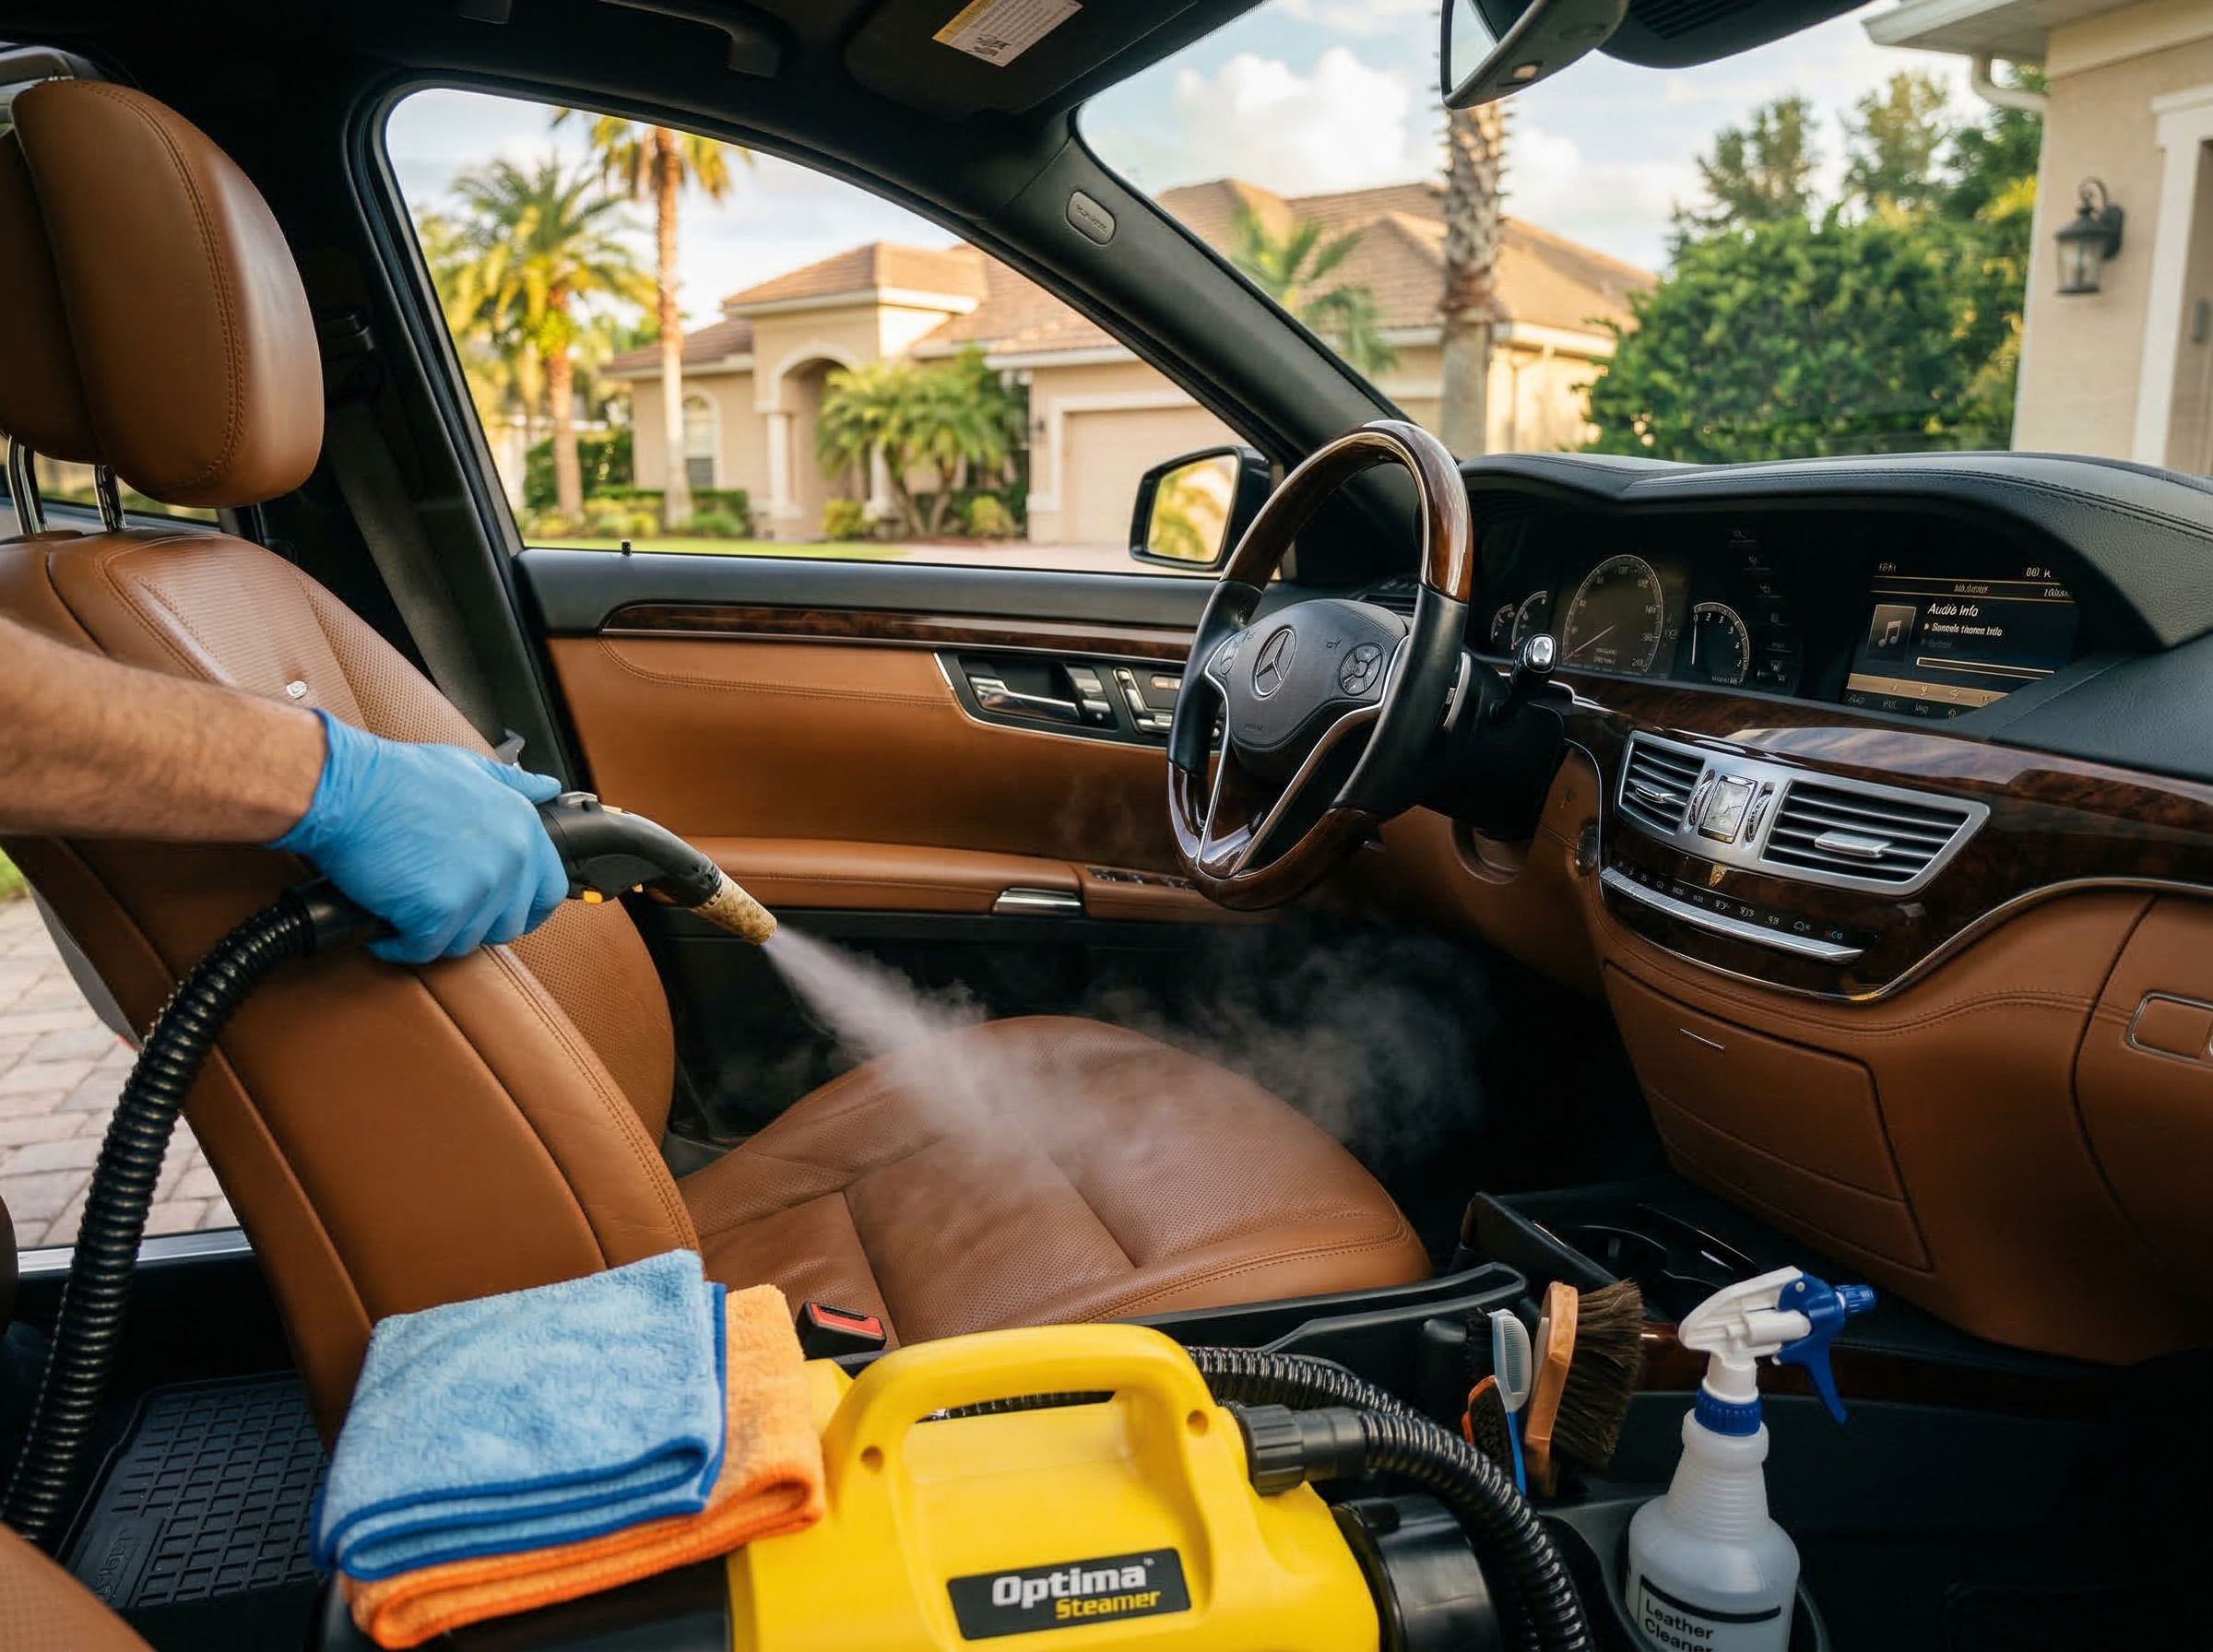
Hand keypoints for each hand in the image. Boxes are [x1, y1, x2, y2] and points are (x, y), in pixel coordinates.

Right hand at [270, 711, 568, 963]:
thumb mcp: (470, 768)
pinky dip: (400, 943)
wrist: (350, 790)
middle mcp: (511, 859)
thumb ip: (513, 785)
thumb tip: (547, 788)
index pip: (548, 892)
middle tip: (437, 910)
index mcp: (523, 828)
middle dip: (472, 924)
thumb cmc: (399, 778)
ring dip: (433, 933)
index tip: (499, 914)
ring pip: (465, 941)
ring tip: (406, 908)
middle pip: (506, 925)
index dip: (524, 910)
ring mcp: (478, 887)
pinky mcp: (440, 911)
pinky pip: (425, 948)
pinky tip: (385, 923)